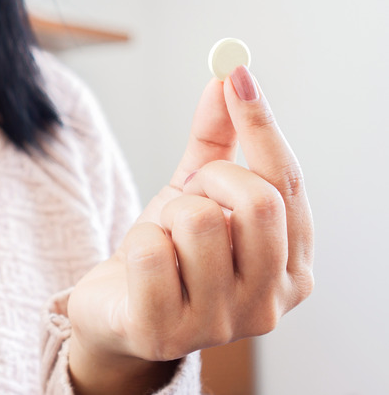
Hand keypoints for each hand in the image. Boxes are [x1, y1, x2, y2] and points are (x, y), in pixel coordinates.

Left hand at [67, 66, 313, 393]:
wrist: (114, 313)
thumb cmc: (166, 256)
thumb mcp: (194, 195)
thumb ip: (217, 143)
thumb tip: (225, 80)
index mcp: (292, 269)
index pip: (288, 185)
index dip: (262, 125)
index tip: (237, 74)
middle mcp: (269, 306)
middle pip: (258, 203)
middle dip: (210, 180)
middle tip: (187, 195)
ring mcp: (219, 327)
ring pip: (200, 222)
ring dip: (168, 217)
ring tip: (163, 241)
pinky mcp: (163, 334)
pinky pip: (151, 252)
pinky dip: (136, 243)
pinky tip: (137, 270)